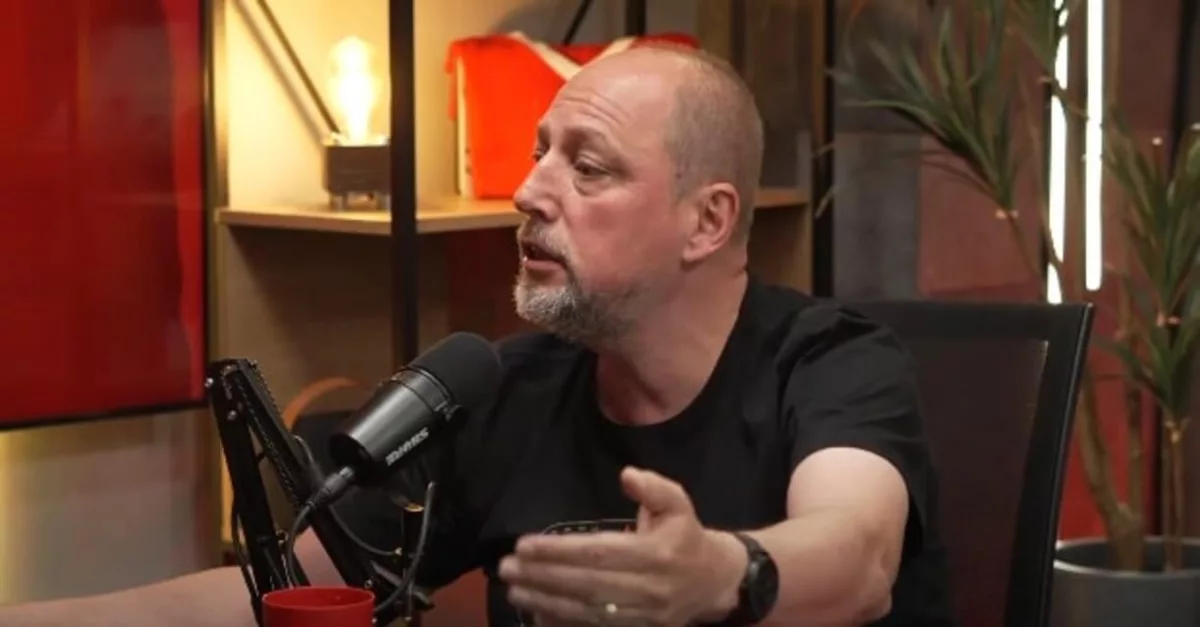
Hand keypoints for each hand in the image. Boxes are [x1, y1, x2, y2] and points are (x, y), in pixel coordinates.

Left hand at [499, 467, 747, 625]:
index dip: (559, 551)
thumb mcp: (678, 503)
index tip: (525, 545)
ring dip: (546, 602)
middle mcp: (648, 588)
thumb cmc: (686, 536)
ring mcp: (643, 615)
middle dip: (543, 577)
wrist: (714, 582)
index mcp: (656, 554)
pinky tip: (537, 615)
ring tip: (514, 590)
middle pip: (587, 584)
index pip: (599, 552)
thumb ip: (654, 488)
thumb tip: (627, 475)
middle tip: (506, 567)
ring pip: (587, 611)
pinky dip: (565, 624)